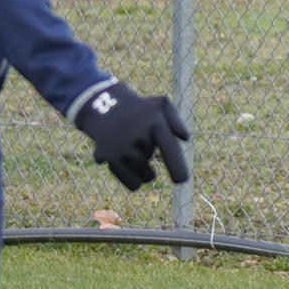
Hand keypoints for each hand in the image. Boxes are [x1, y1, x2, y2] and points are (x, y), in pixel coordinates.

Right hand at [74, 81, 191, 189]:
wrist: (103, 107)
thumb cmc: (140, 111)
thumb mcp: (160, 106)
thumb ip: (176, 121)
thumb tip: (184, 137)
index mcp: (154, 121)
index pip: (168, 146)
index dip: (175, 164)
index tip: (181, 180)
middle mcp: (136, 134)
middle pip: (151, 158)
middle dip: (147, 153)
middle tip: (137, 137)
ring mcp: (120, 146)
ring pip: (144, 176)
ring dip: (145, 171)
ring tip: (136, 154)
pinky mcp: (106, 156)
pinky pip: (130, 182)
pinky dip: (135, 182)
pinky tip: (135, 175)